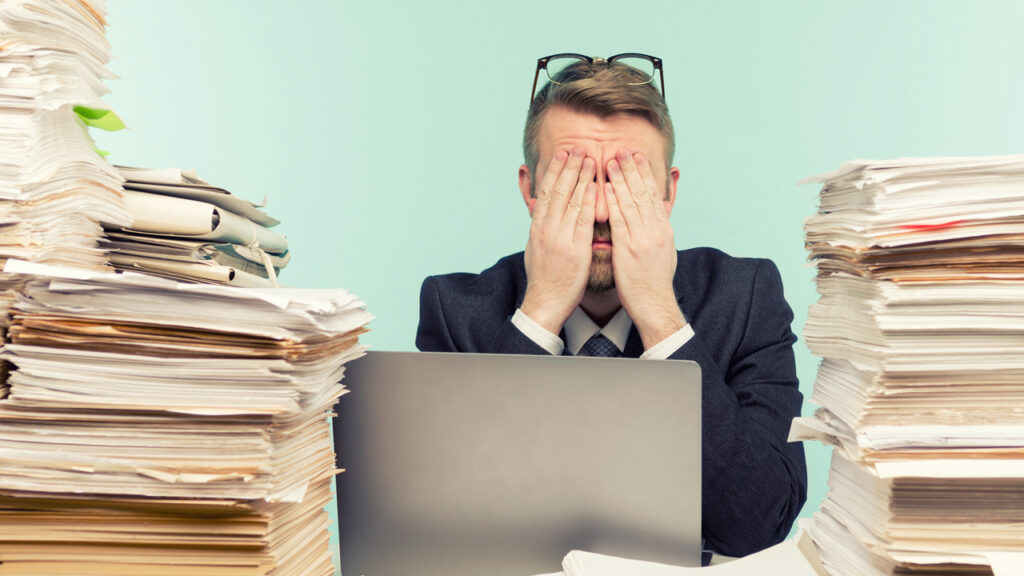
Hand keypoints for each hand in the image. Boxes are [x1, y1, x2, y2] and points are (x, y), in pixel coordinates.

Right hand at [521, 146, 597, 333]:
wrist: (546, 302)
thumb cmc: (545, 278)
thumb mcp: (537, 248)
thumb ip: (542, 228)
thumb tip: (543, 211)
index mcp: (538, 228)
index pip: (546, 193)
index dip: (555, 172)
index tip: (563, 155)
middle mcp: (547, 230)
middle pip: (558, 191)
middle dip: (569, 168)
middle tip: (578, 148)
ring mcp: (560, 239)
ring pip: (571, 202)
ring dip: (581, 178)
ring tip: (590, 159)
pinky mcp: (574, 250)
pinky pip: (583, 222)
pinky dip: (589, 202)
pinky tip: (596, 187)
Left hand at [604, 149, 685, 348]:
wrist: (655, 306)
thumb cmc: (654, 283)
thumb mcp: (664, 252)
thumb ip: (658, 231)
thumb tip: (657, 216)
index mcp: (664, 230)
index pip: (654, 195)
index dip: (645, 174)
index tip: (637, 157)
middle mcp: (656, 231)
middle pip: (644, 193)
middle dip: (633, 170)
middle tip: (624, 150)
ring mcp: (643, 239)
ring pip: (631, 202)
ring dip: (620, 179)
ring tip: (611, 160)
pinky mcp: (629, 250)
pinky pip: (619, 222)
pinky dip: (613, 203)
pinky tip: (605, 188)